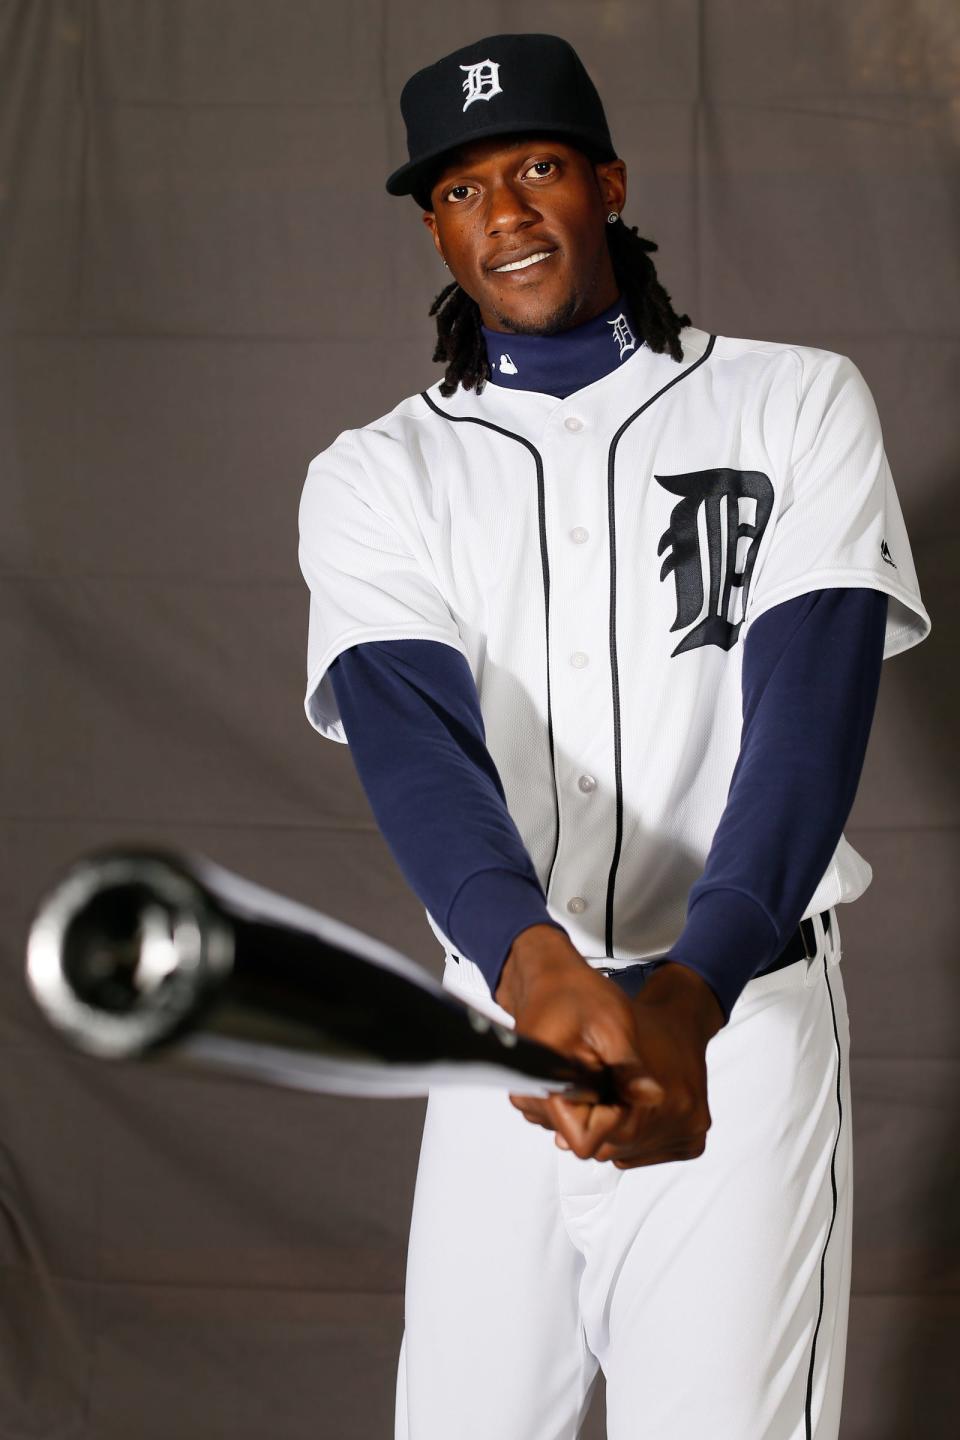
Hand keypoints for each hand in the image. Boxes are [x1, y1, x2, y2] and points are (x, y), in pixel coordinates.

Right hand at [498, 931, 723, 1168]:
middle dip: (605, 1109)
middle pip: (581, 1135)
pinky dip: (589, 1097)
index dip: (612, 1118)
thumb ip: (630, 1068)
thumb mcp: (614, 1027)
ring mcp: (533, 1098)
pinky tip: (592, 1067)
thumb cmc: (576, 995)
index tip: (621, 1085)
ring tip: (599, 1063)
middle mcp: (531, 1099)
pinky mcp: (541, 1094)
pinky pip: (573, 1112)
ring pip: (578, 1125)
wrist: (551, 979)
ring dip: (598, 1103)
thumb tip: (653, 1098)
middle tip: (611, 1068)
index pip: (584, 1139)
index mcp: (545, 1085)